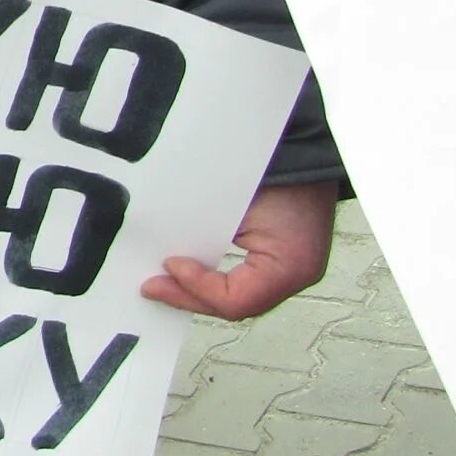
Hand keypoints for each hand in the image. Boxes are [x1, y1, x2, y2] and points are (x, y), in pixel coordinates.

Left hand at [144, 178, 338, 321]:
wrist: (302, 149)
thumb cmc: (273, 171)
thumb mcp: (231, 205)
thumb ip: (201, 234)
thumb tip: (165, 256)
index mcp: (290, 265)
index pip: (235, 299)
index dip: (196, 287)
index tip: (169, 265)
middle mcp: (296, 277)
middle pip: (236, 305)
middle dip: (191, 296)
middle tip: (154, 287)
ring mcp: (292, 272)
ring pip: (240, 298)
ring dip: (201, 292)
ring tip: (166, 283)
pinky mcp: (282, 261)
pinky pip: (246, 281)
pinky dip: (216, 280)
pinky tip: (190, 272)